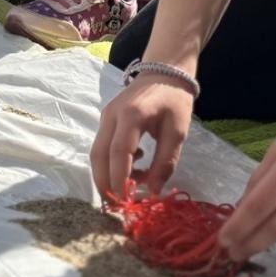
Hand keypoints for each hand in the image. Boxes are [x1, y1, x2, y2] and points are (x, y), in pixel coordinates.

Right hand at [91, 74, 194, 197]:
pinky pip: (102, 147)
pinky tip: (136, 164)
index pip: (119, 153)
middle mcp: (112, 116)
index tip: (126, 202)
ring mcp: (105, 117)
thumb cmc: (175, 100)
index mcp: (132, 115)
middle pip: (98, 156)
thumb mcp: (178, 132)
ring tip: (132, 188)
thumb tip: (152, 192)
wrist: (165, 71)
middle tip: (119, 205)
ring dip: (108, 175)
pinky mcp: (106, 120)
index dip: (119, 180)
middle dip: (105, 184)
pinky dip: (112, 163)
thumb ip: (166, 162)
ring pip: (97, 153)